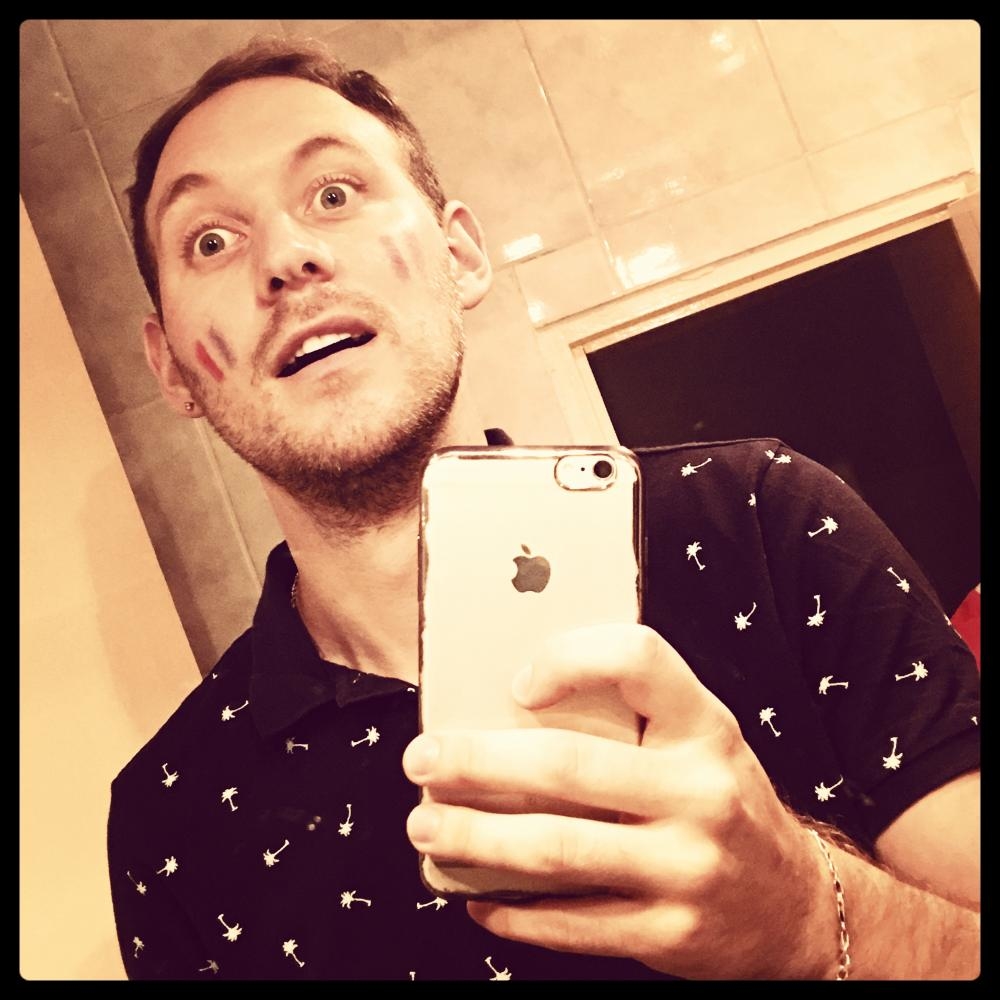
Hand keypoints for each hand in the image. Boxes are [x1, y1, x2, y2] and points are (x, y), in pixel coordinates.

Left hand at [403, 623, 835, 978]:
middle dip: (476, 764)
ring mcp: (688, 868)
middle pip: (567, 767)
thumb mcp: (699, 742)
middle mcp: (702, 792)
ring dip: (475, 839)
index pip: (637, 660)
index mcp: (705, 727)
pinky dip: (514, 912)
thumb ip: (632, 719)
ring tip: (426, 827)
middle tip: (422, 760)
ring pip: (556, 850)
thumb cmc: (723, 802)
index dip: (568, 659)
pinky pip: (573, 924)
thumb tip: (510, 713)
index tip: (514, 684)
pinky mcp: (672, 933)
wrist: (797, 904)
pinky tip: (477, 896)